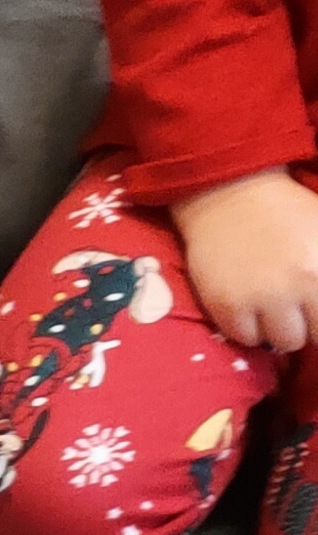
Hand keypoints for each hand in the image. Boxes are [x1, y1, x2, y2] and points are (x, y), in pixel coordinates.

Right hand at [174, 169, 317, 352]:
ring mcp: (260, 299)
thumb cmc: (287, 211)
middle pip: (314, 335)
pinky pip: (246, 338)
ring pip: (284, 342)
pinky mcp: (226, 306)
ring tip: (272, 305)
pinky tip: (248, 304)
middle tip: (297, 304)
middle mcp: (297, 286)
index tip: (313, 306)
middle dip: (309, 323)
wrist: (229, 192)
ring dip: (280, 327)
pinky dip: (249, 327)